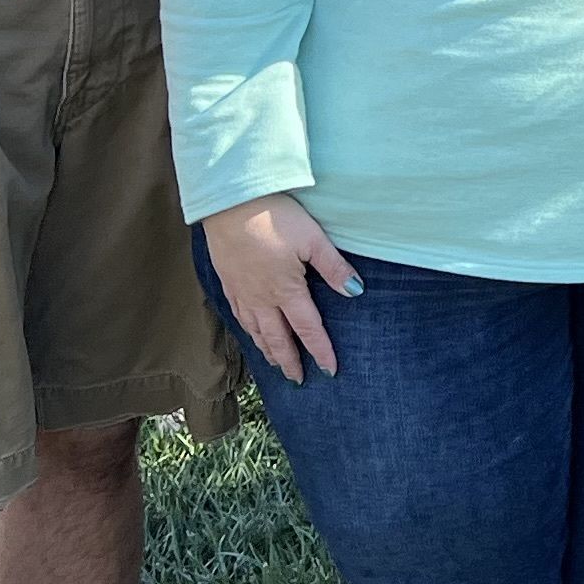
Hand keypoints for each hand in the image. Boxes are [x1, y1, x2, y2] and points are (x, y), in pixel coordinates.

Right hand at [203, 194, 360, 379]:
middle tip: (297, 380)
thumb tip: (356, 291)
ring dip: (268, 350)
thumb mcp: (312, 239)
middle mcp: (262, 298)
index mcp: (287, 290)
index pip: (307, 329)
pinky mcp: (228, 281)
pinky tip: (251, 332)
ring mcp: (242, 292)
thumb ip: (334, 267)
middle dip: (289, 361)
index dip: (320, 351)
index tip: (329, 371)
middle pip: (277, 338)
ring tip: (276, 364)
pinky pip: (238, 316)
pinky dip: (248, 331)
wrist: (230, 204)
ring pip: (255, 330)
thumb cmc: (275, 217)